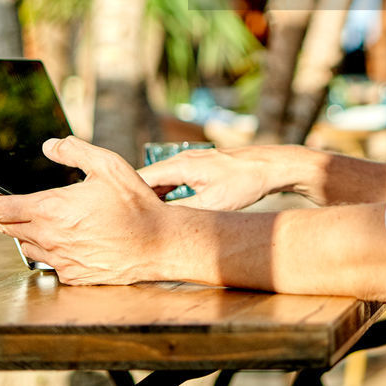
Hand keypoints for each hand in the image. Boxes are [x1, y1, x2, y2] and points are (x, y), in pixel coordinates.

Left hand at [0, 136, 173, 284]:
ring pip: (25, 246)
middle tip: (10, 204)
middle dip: (3, 215)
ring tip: (45, 220)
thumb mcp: (109, 165)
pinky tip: (70, 239)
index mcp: (52, 208)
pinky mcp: (71, 275)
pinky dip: (50, 250)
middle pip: (6, 228)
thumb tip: (50, 145)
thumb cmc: (136, 205)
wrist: (158, 244)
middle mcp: (49, 237)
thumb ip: (74, 151)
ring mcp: (59, 259)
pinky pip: (49, 262)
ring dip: (26, 233)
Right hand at [138, 145, 288, 210]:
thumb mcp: (212, 204)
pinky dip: (166, 194)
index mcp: (180, 165)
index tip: (115, 214)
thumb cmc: (244, 183)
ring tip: (140, 219)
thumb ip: (182, 212)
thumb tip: (161, 225)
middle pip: (148, 180)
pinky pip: (174, 180)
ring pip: (162, 181)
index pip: (142, 179)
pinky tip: (165, 210)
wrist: (270, 166)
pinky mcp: (199, 168)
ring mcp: (190, 162)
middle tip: (123, 222)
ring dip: (152, 198)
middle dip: (136, 199)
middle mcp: (182, 160)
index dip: (126, 196)